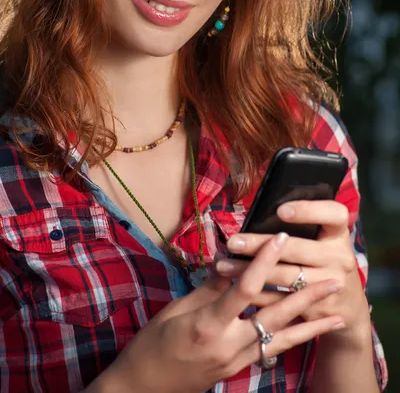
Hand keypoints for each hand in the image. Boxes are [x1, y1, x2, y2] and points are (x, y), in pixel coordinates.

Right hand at [100, 233, 343, 392]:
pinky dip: (292, 340)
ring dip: (311, 325)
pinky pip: (271, 352)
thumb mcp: (177, 309)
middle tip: (334, 280)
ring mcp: (236, 361)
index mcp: (208, 325)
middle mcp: (228, 345)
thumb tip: (231, 261)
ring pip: (281, 340)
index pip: (245, 289)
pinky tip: (309, 333)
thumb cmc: (153, 344)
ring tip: (338, 313)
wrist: (144, 388)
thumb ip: (209, 288)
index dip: (265, 261)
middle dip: (306, 297)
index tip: (281, 238)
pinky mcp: (238, 369)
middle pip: (275, 318)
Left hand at [219, 200, 370, 342]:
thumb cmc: (324, 260)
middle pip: (297, 248)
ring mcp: (331, 284)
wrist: (347, 307)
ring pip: (285, 276)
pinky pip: (282, 301)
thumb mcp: (323, 241)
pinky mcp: (319, 308)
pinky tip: (234, 289)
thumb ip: (303, 227)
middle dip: (260, 245)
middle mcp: (339, 258)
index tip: (280, 210)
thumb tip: (260, 211)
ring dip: (250, 272)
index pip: (334, 214)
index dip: (309, 211)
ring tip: (223, 265)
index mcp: (339, 234)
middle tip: (233, 242)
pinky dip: (257, 295)